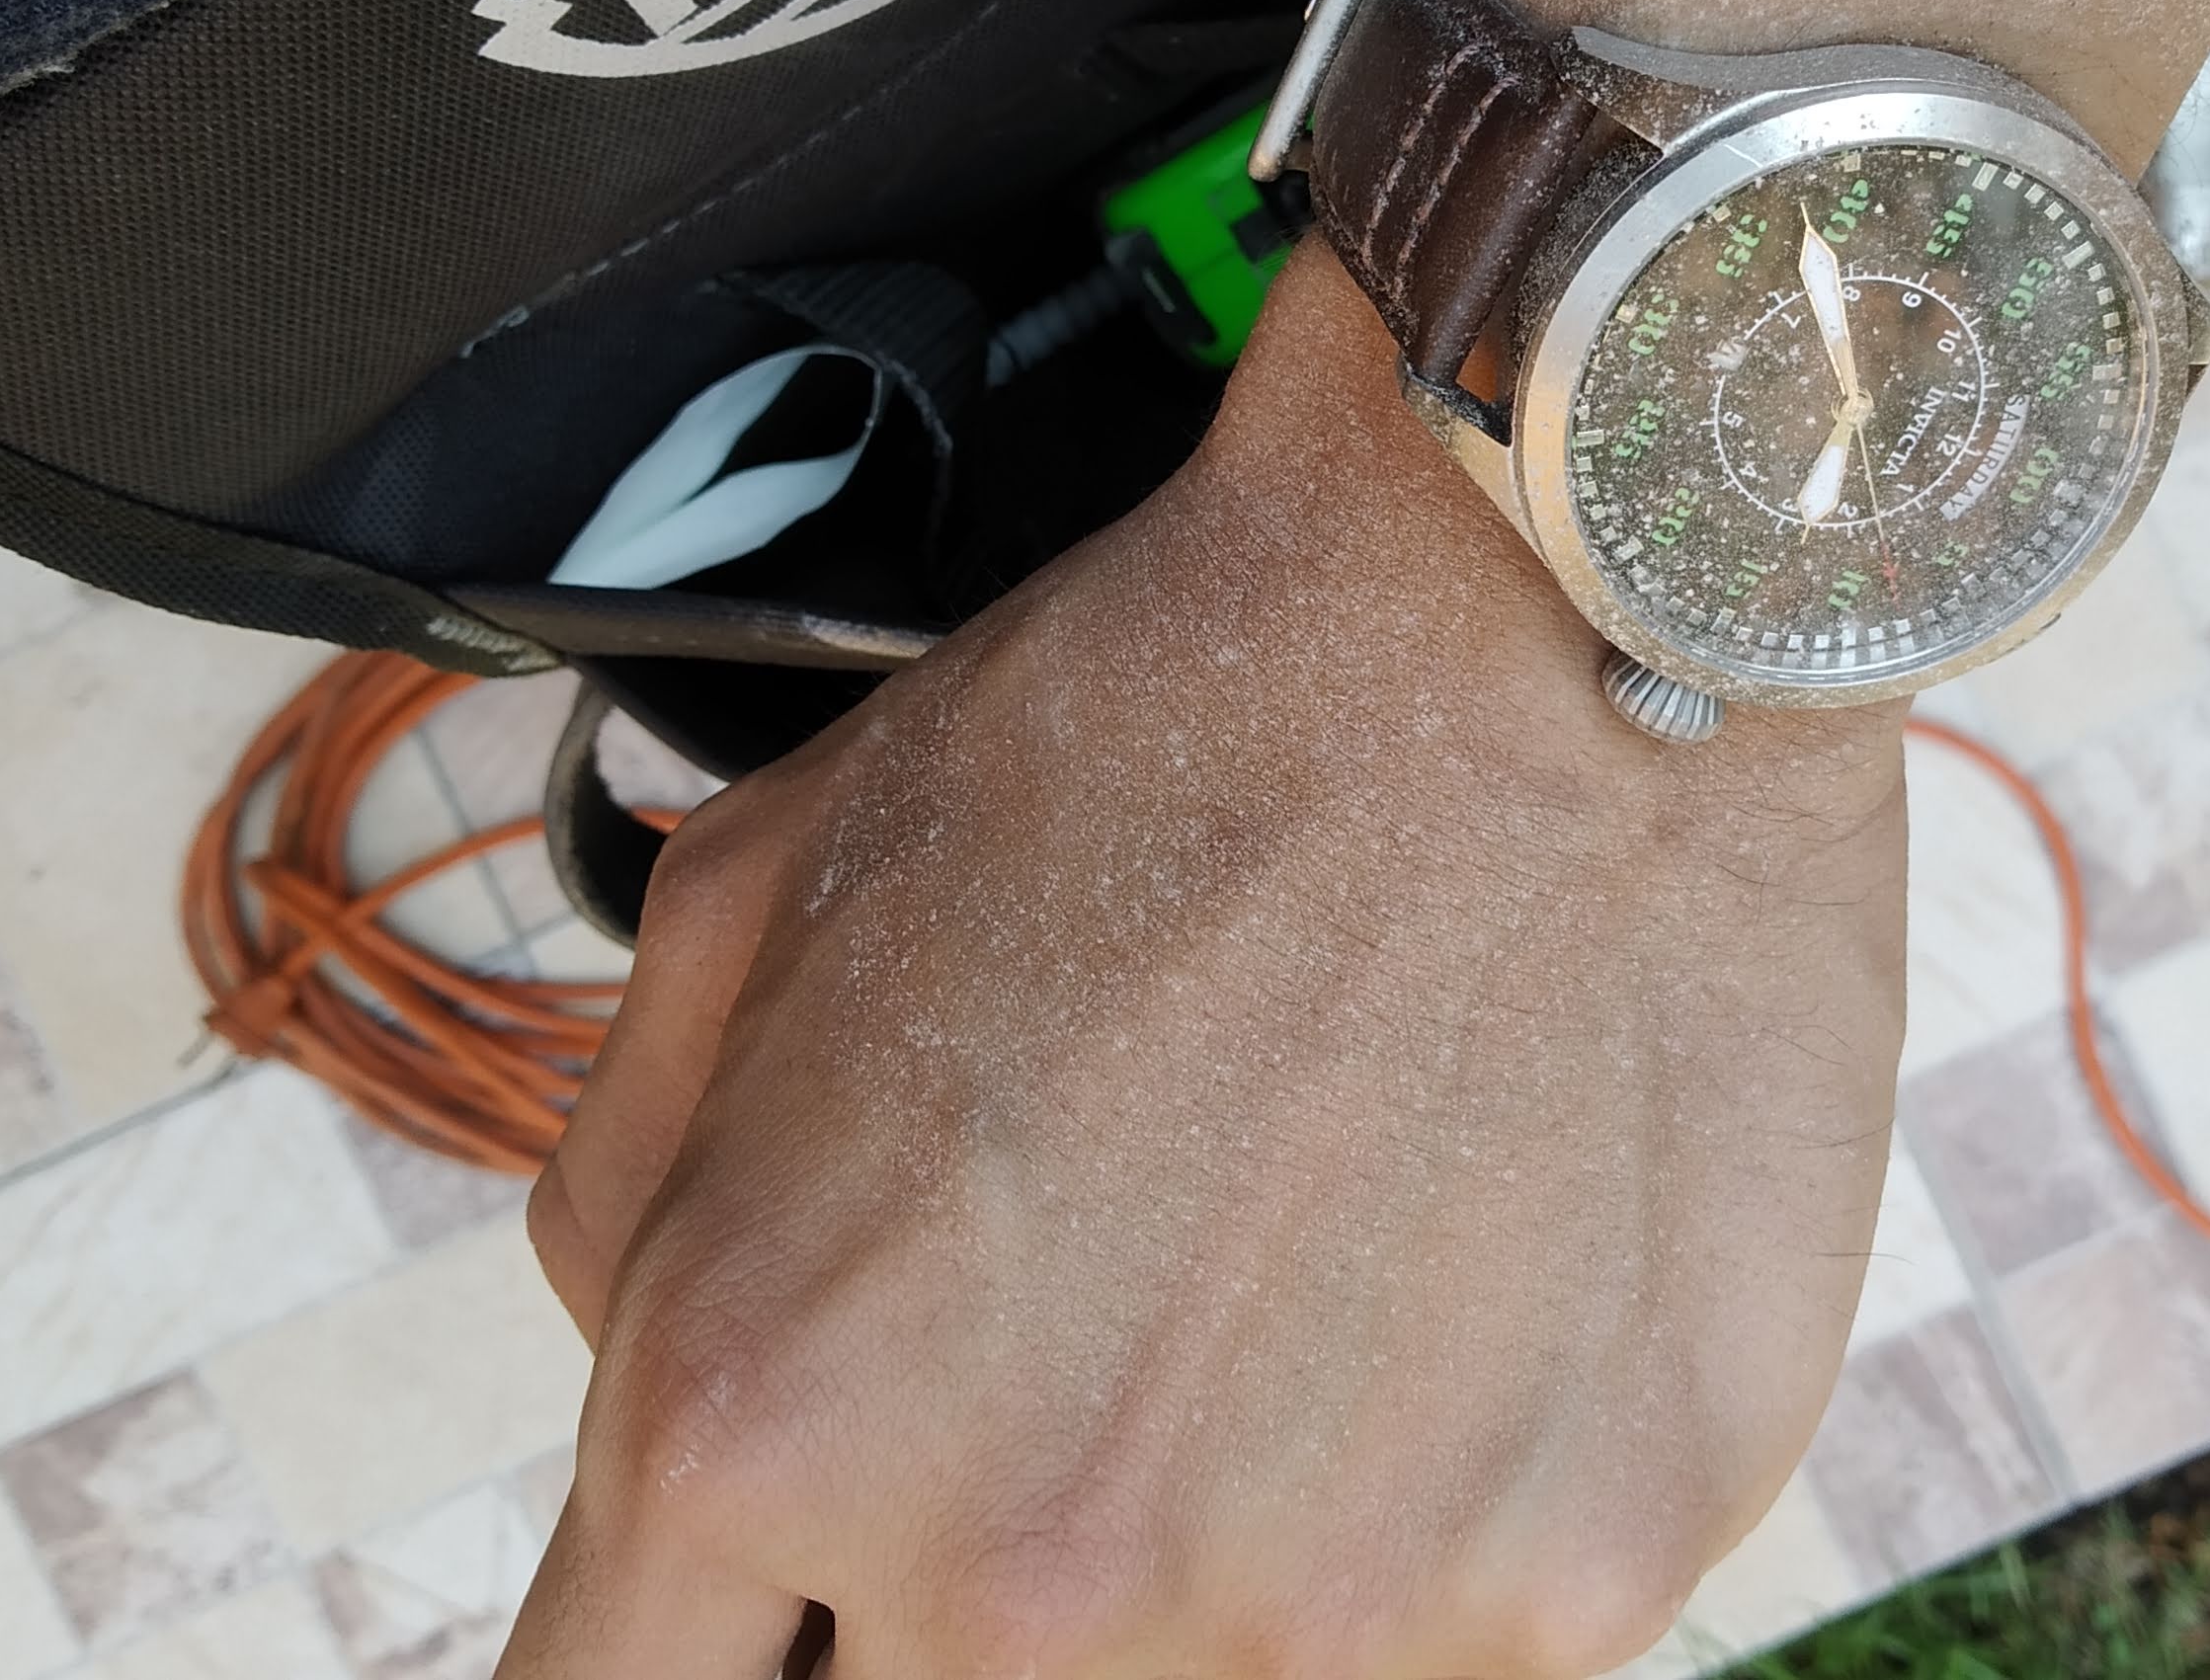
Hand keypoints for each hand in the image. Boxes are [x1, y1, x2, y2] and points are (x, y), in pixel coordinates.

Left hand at [510, 246, 1909, 1678]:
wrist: (1559, 631)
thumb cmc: (1156, 731)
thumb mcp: (749, 911)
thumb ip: (634, 1238)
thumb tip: (675, 1462)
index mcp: (758, 1414)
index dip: (706, 1638)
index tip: (792, 1580)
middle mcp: (1020, 1576)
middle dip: (956, 1577)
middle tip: (1095, 1354)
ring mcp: (1315, 1621)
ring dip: (1217, 1558)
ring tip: (1301, 1302)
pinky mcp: (1575, 1593)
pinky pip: (1448, 1647)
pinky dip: (1441, 1518)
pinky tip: (1467, 1300)